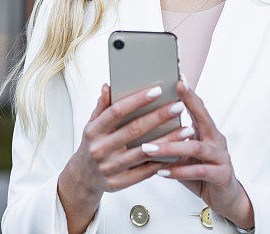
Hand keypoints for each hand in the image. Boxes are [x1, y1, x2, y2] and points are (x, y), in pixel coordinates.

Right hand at [58, 83, 192, 232]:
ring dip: (168, 140)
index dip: (137, 100)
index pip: (117, 111)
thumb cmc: (93, 144)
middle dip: (159, 117)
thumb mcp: (92, 124)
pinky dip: (162, 162)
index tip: (157, 91)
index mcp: (93, 130)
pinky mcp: (118, 183)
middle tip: (179, 106)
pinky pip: (145, 172)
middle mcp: (100, 149)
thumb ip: (102, 106)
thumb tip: (108, 86)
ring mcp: (109, 168)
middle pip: (134, 130)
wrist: (83, 177)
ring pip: (144, 152)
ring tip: (186, 130)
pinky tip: (177, 152)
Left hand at [140, 81, 254, 229]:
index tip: (178, 79)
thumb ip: (172, 139)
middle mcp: (216, 140)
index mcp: (207, 131)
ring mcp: (221, 157)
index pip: (198, 107)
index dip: (189, 94)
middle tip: (165, 102)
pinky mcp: (221, 175)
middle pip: (202, 119)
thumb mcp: (186, 152)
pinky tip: (162, 171)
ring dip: (170, 147)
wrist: (225, 198)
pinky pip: (198, 171)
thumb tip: (144, 124)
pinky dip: (179, 171)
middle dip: (186, 107)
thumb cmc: (201, 171)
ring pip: (196, 147)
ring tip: (148, 148)